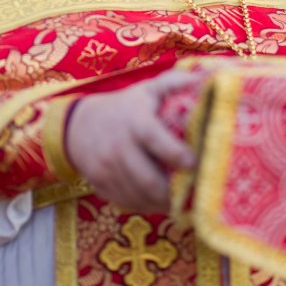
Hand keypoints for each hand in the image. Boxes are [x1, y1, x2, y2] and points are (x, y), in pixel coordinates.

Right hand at [65, 69, 196, 212]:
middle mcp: (118, 146)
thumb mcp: (147, 90)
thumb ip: (174, 83)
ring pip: (139, 197)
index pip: (154, 138)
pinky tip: (161, 201)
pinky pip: (128, 203)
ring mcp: (107, 169)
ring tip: (182, 202)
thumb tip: (205, 79)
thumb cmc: (125, 107)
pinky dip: (147, 206)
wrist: (80, 126)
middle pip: (148, 179)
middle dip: (173, 192)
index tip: (194, 162)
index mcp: (135, 121)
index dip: (175, 153)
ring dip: (163, 203)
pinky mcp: (101, 186)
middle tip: (195, 195)